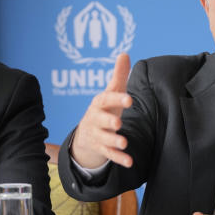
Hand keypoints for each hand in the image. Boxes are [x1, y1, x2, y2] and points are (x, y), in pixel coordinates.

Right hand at [70, 53, 133, 168]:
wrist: (85, 135)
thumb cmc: (103, 110)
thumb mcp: (110, 93)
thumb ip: (119, 75)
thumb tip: (124, 53)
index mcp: (99, 104)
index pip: (106, 100)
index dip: (117, 99)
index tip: (130, 99)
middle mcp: (96, 120)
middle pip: (101, 121)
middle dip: (108, 122)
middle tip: (118, 124)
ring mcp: (97, 136)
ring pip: (104, 139)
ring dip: (114, 141)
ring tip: (124, 143)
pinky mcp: (101, 149)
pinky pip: (109, 155)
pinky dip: (118, 159)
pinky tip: (129, 161)